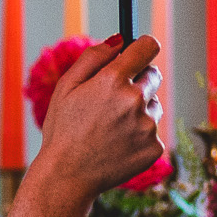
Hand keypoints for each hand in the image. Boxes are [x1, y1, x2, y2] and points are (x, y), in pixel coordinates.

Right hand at [34, 35, 163, 194]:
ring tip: (112, 128)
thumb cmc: (62, 130)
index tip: (137, 53)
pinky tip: (118, 145)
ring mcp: (147, 125)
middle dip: (138, 81)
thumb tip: (119, 40)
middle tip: (113, 100)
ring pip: (154, 105)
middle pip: (153, 75)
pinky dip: (140, 136)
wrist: (67, 177)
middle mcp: (135, 100)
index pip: (147, 47)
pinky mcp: (154, 147)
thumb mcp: (66, 88)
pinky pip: (153, 132)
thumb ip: (93, 58)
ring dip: (139, 110)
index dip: (142, 47)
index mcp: (113, 80)